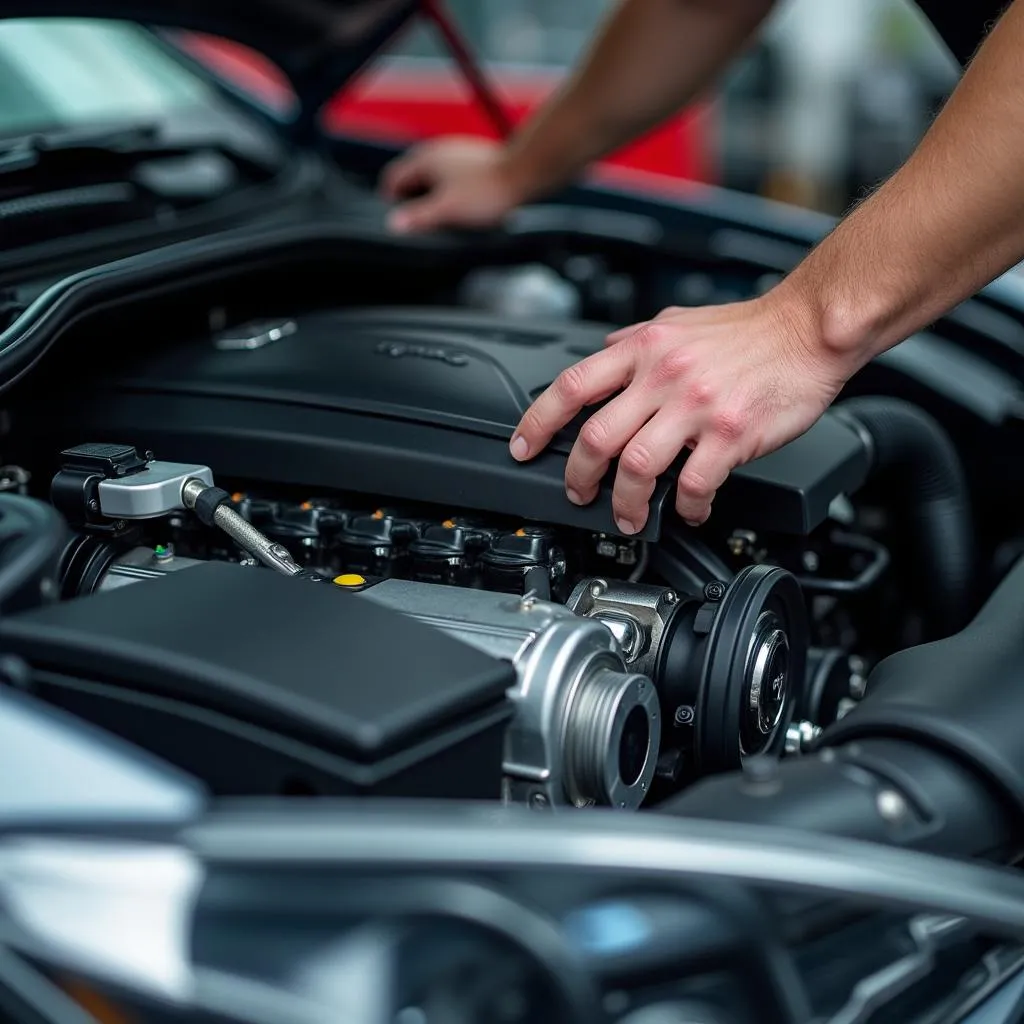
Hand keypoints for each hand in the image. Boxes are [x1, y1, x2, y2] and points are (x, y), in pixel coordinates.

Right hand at [379, 136, 526, 234]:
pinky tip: (464, 208)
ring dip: (434, 199)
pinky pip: (452, 180)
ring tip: (445, 219)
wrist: (524, 173)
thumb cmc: (487, 191)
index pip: (393, 180)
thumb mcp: (447, 209)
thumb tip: (392, 225)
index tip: (401, 223)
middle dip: (413, 202)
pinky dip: (451, 194)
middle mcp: (437, 151)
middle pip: (412, 180)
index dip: (391, 204)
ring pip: (433, 180)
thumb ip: (419, 218)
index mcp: (424, 159)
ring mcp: (455, 154)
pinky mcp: (472, 161)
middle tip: (423, 226)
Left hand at [508, 295, 848, 532]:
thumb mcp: (678, 319)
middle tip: (578, 493)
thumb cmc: (749, 329)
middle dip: (578, 477)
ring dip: (625, 503)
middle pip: (596, 438)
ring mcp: (696, 407)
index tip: (523, 446)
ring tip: (628, 516)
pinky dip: (686, 507)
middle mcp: (663, 376)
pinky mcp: (730, 434)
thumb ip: (636, 340)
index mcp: (644, 348)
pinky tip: (688, 510)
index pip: (571, 385)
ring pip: (637, 467)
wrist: (809, 329)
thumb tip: (605, 352)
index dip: (538, 421)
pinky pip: (694, 485)